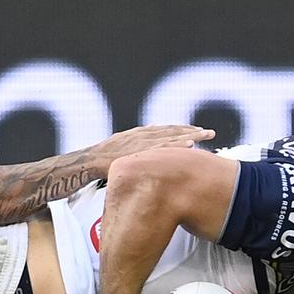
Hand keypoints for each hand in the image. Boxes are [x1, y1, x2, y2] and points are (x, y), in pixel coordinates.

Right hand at [92, 125, 214, 163]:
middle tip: (209, 133)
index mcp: (136, 136)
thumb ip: (133, 154)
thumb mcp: (118, 154)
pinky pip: (160, 148)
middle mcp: (140, 136)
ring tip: (204, 136)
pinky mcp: (138, 151)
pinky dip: (176, 145)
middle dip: (190, 131)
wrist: (83, 163)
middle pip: (170, 132)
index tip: (196, 131)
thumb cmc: (98, 162)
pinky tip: (189, 145)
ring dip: (188, 136)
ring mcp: (139, 142)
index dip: (180, 130)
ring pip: (168, 138)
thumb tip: (145, 161)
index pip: (163, 131)